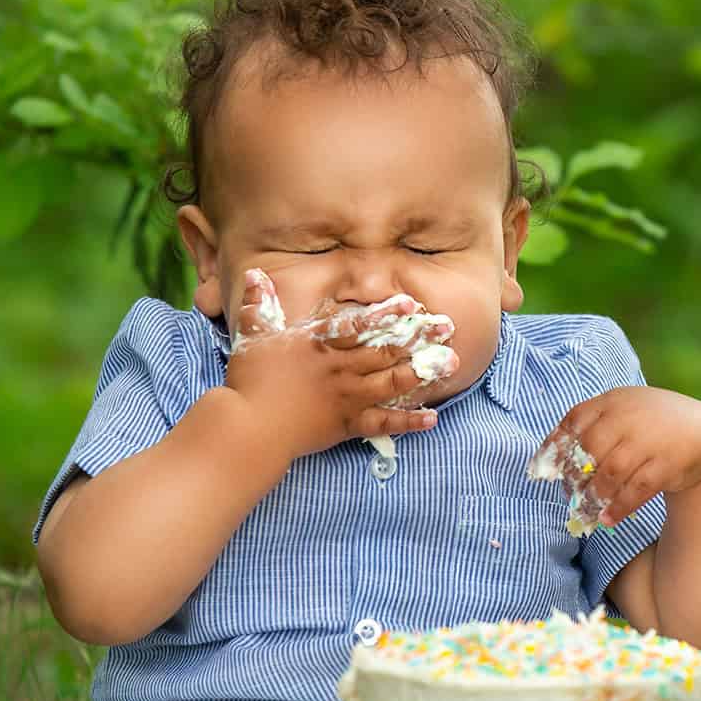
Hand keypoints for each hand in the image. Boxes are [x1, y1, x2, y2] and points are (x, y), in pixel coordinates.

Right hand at [224, 269, 456, 461]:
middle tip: (448, 327)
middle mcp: (340, 369)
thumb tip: (254, 271)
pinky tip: (432, 418)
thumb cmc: (249, 380)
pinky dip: (408, 421)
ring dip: (423, 372)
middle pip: (385, 351)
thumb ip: (257, 302)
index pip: (358, 325)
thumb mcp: (251, 335)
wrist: (249, 429)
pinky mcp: (347, 425)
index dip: (386, 314)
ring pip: (392, 383)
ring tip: (451, 363)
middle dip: (419, 337)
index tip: (412, 304)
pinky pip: (383, 424)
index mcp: (319, 344)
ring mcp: (347, 398)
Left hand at [533, 386, 700, 530]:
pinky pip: (638, 489)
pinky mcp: (668, 463)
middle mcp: (629, 416)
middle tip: (569, 495)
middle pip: (589, 449)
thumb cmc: (649, 426)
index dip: (553, 448)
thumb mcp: (621, 413)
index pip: (573, 421)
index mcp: (612, 401)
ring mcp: (650, 439)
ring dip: (594, 496)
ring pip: (611, 472)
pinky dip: (620, 507)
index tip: (541, 473)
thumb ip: (589, 429)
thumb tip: (548, 464)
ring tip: (587, 511)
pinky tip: (608, 519)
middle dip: (573, 477)